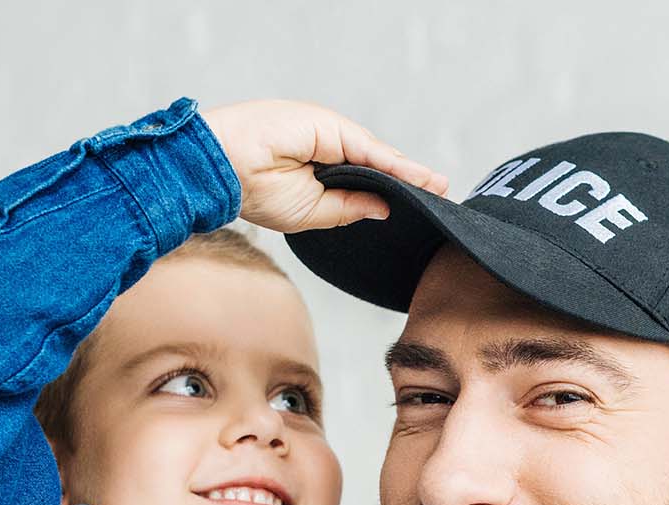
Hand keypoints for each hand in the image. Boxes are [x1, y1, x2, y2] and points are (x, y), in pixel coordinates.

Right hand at [201, 100, 447, 233]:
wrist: (226, 169)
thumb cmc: (255, 192)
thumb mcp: (313, 213)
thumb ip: (349, 208)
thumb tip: (385, 207)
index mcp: (321, 174)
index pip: (366, 183)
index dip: (394, 193)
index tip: (422, 205)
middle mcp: (330, 152)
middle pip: (378, 169)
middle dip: (410, 183)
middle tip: (442, 195)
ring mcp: (331, 137)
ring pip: (379, 159)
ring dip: (411, 174)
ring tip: (440, 188)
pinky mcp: (331, 127)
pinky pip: (370, 151)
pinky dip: (396, 166)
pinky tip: (421, 179)